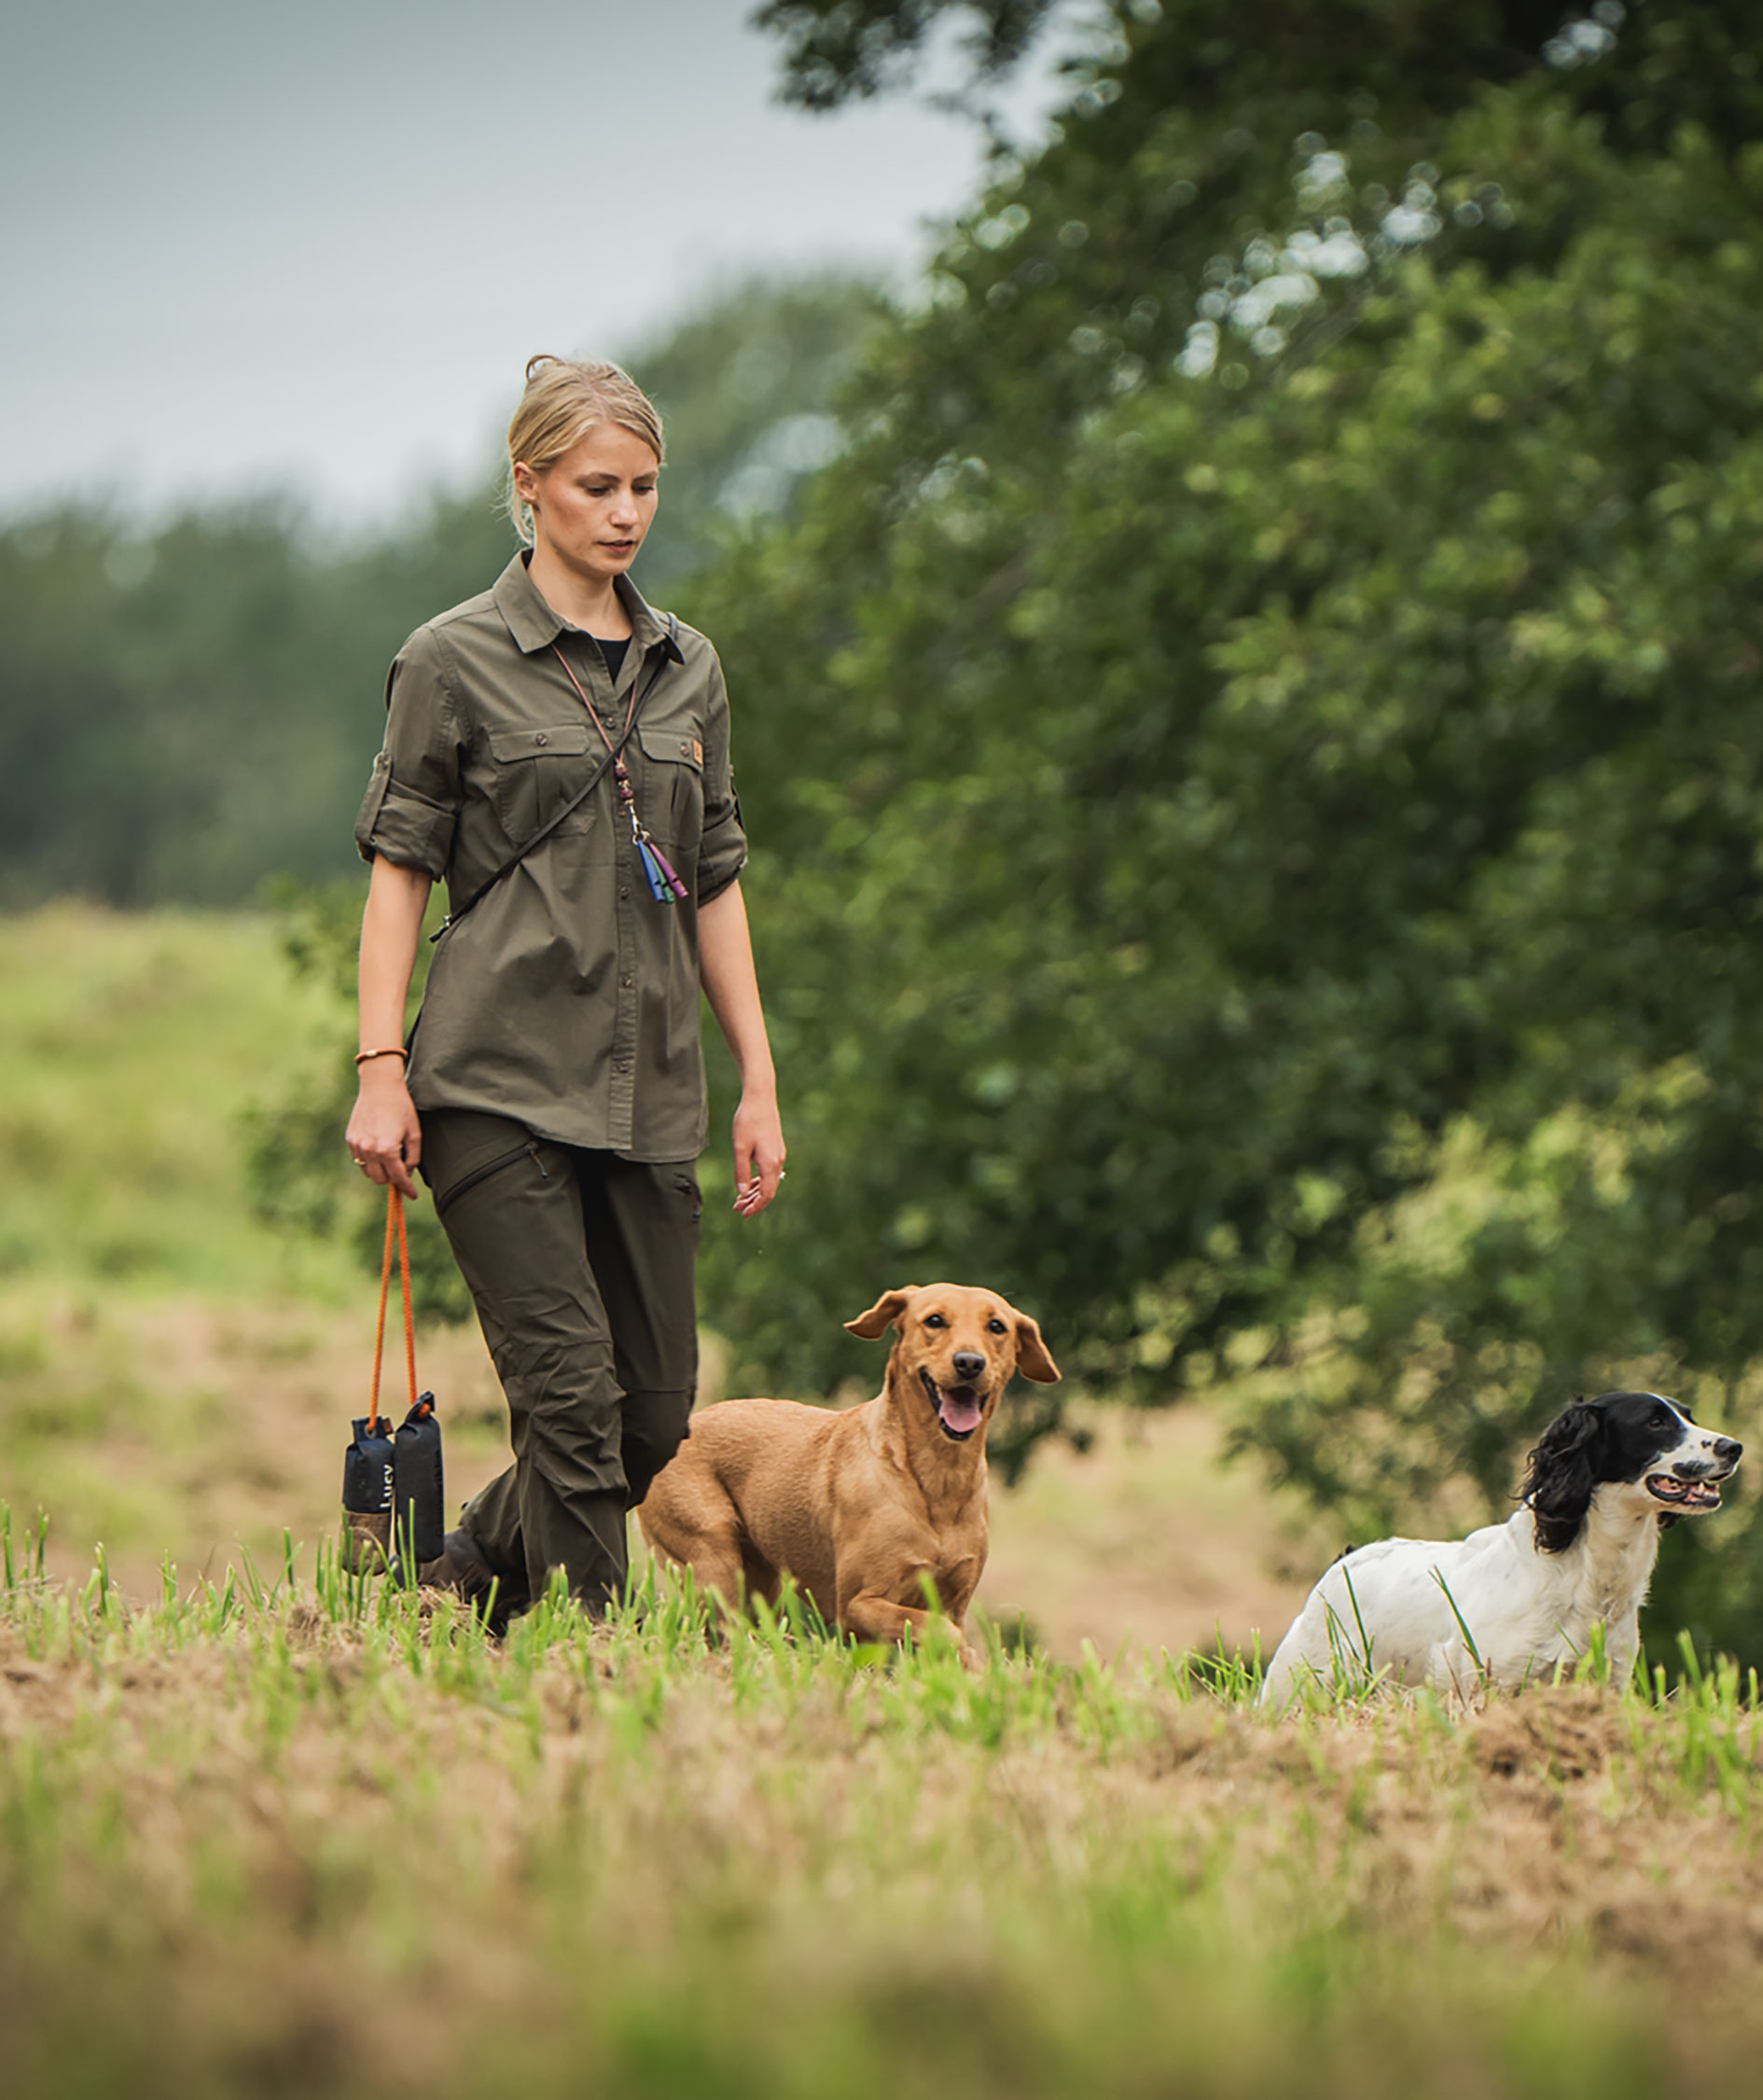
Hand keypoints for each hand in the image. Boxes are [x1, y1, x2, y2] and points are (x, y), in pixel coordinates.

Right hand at [346, 1065, 422, 1199]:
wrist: (379, 1087)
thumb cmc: (401, 1107)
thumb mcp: (415, 1132)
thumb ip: (413, 1157)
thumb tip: (406, 1173)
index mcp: (387, 1149)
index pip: (398, 1177)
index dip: (406, 1189)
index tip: (412, 1195)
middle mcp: (369, 1150)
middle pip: (380, 1179)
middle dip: (392, 1177)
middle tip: (401, 1167)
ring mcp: (357, 1145)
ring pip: (368, 1172)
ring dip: (380, 1170)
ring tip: (389, 1154)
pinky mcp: (350, 1139)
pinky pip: (360, 1159)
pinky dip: (369, 1159)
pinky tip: (377, 1145)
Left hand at [731, 1092, 785, 1216]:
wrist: (760, 1097)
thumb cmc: (748, 1121)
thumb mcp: (740, 1148)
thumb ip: (740, 1171)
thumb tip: (741, 1193)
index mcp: (770, 1163)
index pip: (766, 1194)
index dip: (755, 1207)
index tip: (743, 1214)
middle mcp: (778, 1161)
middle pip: (768, 1190)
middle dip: (753, 1202)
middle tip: (736, 1208)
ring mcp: (778, 1154)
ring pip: (769, 1181)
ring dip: (754, 1191)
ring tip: (740, 1198)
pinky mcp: (775, 1148)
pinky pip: (769, 1172)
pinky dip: (758, 1180)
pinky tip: (748, 1182)